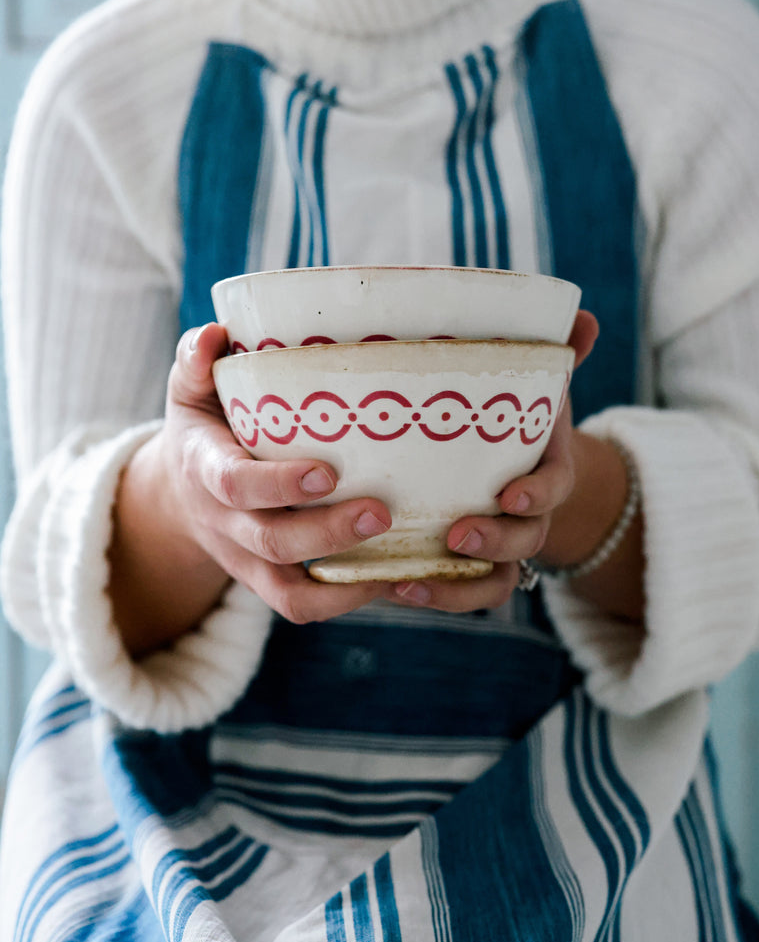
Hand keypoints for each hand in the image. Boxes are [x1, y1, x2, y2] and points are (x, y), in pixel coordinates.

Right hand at [109, 322, 393, 654]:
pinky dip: (346, 601)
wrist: (177, 493)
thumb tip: (217, 334)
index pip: (235, 484)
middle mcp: (222, 522)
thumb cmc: (202, 423)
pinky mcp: (265, 580)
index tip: (327, 472)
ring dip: (343, 583)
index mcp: (203, 468)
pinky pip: (300, 606)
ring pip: (287, 590)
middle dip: (327, 532)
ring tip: (398, 562)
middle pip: (271, 541)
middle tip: (383, 511)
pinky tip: (392, 580)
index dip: (279, 484)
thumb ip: (197, 360)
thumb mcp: (189, 388)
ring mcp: (243, 558)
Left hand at [387, 310, 601, 612]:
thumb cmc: (512, 417)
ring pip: (492, 583)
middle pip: (524, 542)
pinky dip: (430, 594)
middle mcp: (525, 517)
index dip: (537, 496)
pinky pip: (456, 593)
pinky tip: (392, 586)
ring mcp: (494, 548)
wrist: (508, 464)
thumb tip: (583, 320)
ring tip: (411, 581)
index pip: (554, 488)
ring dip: (455, 589)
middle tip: (457, 534)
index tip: (509, 493)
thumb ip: (556, 353)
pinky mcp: (462, 567)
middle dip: (494, 543)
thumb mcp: (534, 383)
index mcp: (545, 471)